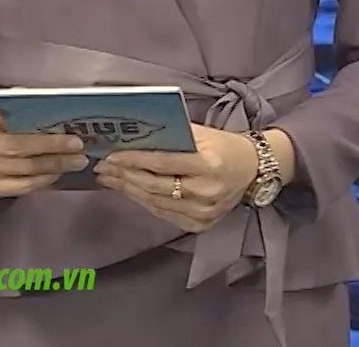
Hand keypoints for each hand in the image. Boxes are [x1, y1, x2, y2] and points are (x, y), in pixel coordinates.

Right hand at [0, 95, 88, 197]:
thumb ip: (16, 104)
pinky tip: (58, 173)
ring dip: (54, 166)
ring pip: (23, 170)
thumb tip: (51, 102)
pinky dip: (43, 181)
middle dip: (52, 147)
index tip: (56, 113)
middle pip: (18, 147)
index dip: (18, 107)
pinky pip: (20, 187)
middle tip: (78, 145)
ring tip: (77, 161)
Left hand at [95, 125, 257, 233]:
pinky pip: (164, 214)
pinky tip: (131, 191)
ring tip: (111, 179)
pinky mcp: (200, 225)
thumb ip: (174, 135)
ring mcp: (204, 212)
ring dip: (129, 190)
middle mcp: (207, 192)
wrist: (254, 170)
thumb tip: (136, 135)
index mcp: (209, 165)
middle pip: (154, 186)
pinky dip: (144, 202)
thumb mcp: (204, 134)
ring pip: (155, 203)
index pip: (163, 163)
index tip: (110, 156)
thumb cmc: (226, 147)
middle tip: (103, 168)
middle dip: (124, 176)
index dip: (134, 160)